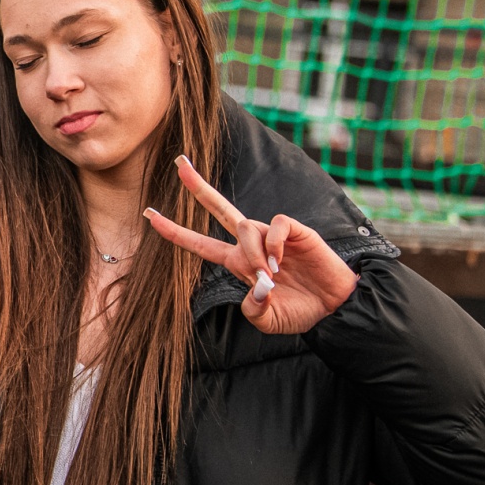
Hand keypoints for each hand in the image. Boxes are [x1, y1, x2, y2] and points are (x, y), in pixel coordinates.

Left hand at [144, 155, 358, 335]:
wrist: (335, 309)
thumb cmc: (301, 312)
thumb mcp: (268, 321)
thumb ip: (254, 311)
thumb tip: (254, 290)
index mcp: (238, 263)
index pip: (200, 244)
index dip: (175, 232)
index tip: (150, 217)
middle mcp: (251, 244)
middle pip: (219, 209)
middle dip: (198, 187)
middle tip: (179, 163)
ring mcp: (273, 235)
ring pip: (246, 227)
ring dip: (252, 253)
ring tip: (269, 276)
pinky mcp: (296, 231)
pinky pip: (276, 225)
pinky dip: (275, 243)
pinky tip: (281, 261)